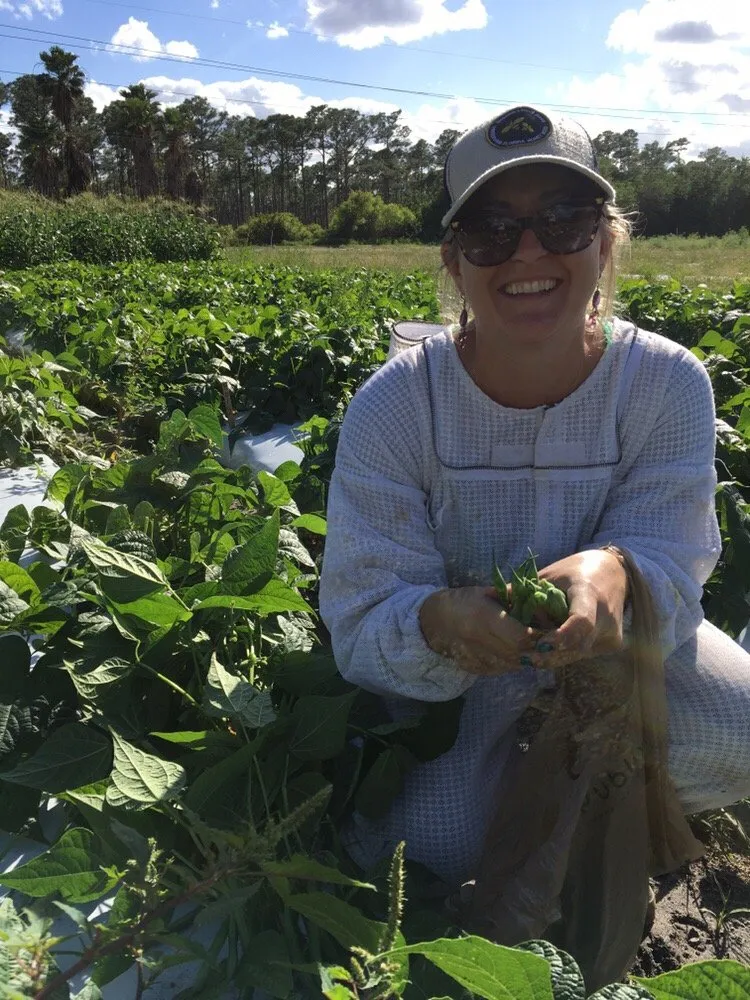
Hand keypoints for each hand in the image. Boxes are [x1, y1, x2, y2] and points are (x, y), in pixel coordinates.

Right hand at [419, 586, 538, 675]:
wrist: (433, 620)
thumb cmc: (463, 601)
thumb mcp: (487, 592)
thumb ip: (512, 598)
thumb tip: (541, 599)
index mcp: (484, 617)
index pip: (521, 636)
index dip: (538, 636)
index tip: (548, 630)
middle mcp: (479, 640)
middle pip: (520, 653)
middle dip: (536, 649)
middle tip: (547, 641)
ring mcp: (475, 657)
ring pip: (513, 665)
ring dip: (527, 657)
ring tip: (533, 646)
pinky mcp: (474, 668)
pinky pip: (502, 669)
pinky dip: (513, 662)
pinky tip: (514, 651)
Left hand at [529, 548, 628, 668]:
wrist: (615, 573)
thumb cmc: (575, 571)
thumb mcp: (550, 575)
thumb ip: (523, 590)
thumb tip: (490, 597)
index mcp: (589, 593)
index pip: (581, 622)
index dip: (561, 637)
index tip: (541, 645)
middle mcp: (605, 616)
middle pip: (576, 645)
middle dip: (549, 653)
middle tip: (525, 658)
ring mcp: (612, 632)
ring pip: (579, 653)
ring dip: (555, 656)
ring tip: (531, 657)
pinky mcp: (612, 643)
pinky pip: (584, 653)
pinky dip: (566, 652)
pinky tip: (549, 651)